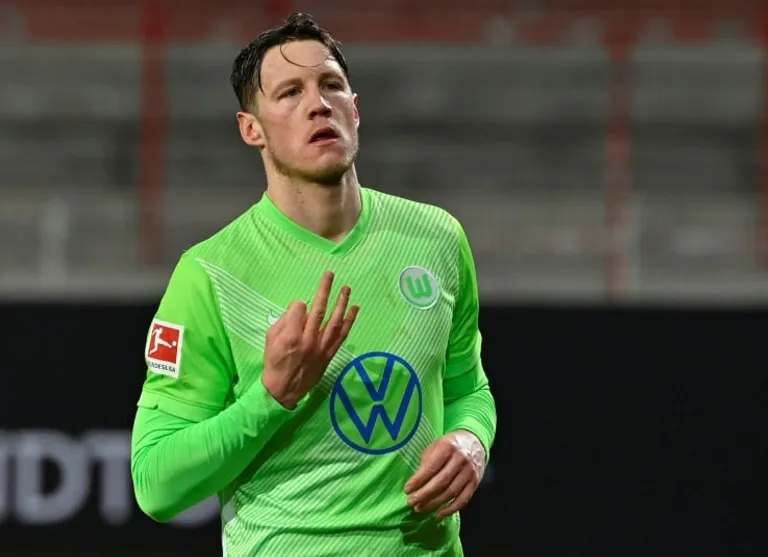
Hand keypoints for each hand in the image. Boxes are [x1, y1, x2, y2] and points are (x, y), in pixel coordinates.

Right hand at [262, 271, 358, 408]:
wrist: (283, 390)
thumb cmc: (274, 362)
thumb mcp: (270, 339)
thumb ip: (284, 321)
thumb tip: (299, 308)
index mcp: (291, 335)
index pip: (299, 309)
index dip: (299, 304)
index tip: (299, 306)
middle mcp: (308, 340)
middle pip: (319, 310)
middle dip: (325, 290)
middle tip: (330, 274)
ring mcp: (321, 348)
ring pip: (334, 321)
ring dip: (342, 302)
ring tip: (347, 288)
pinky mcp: (329, 354)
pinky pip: (342, 335)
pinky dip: (349, 321)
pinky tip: (354, 309)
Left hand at [404, 430, 485, 519]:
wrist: (475, 442)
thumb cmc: (450, 445)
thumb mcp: (436, 445)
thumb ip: (426, 462)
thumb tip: (415, 482)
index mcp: (448, 447)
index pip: (431, 467)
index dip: (418, 480)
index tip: (407, 490)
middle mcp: (460, 459)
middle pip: (441, 482)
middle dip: (424, 494)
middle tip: (411, 502)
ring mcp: (469, 472)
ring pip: (451, 492)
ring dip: (434, 503)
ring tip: (420, 508)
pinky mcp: (475, 483)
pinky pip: (463, 499)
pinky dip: (450, 509)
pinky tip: (439, 514)